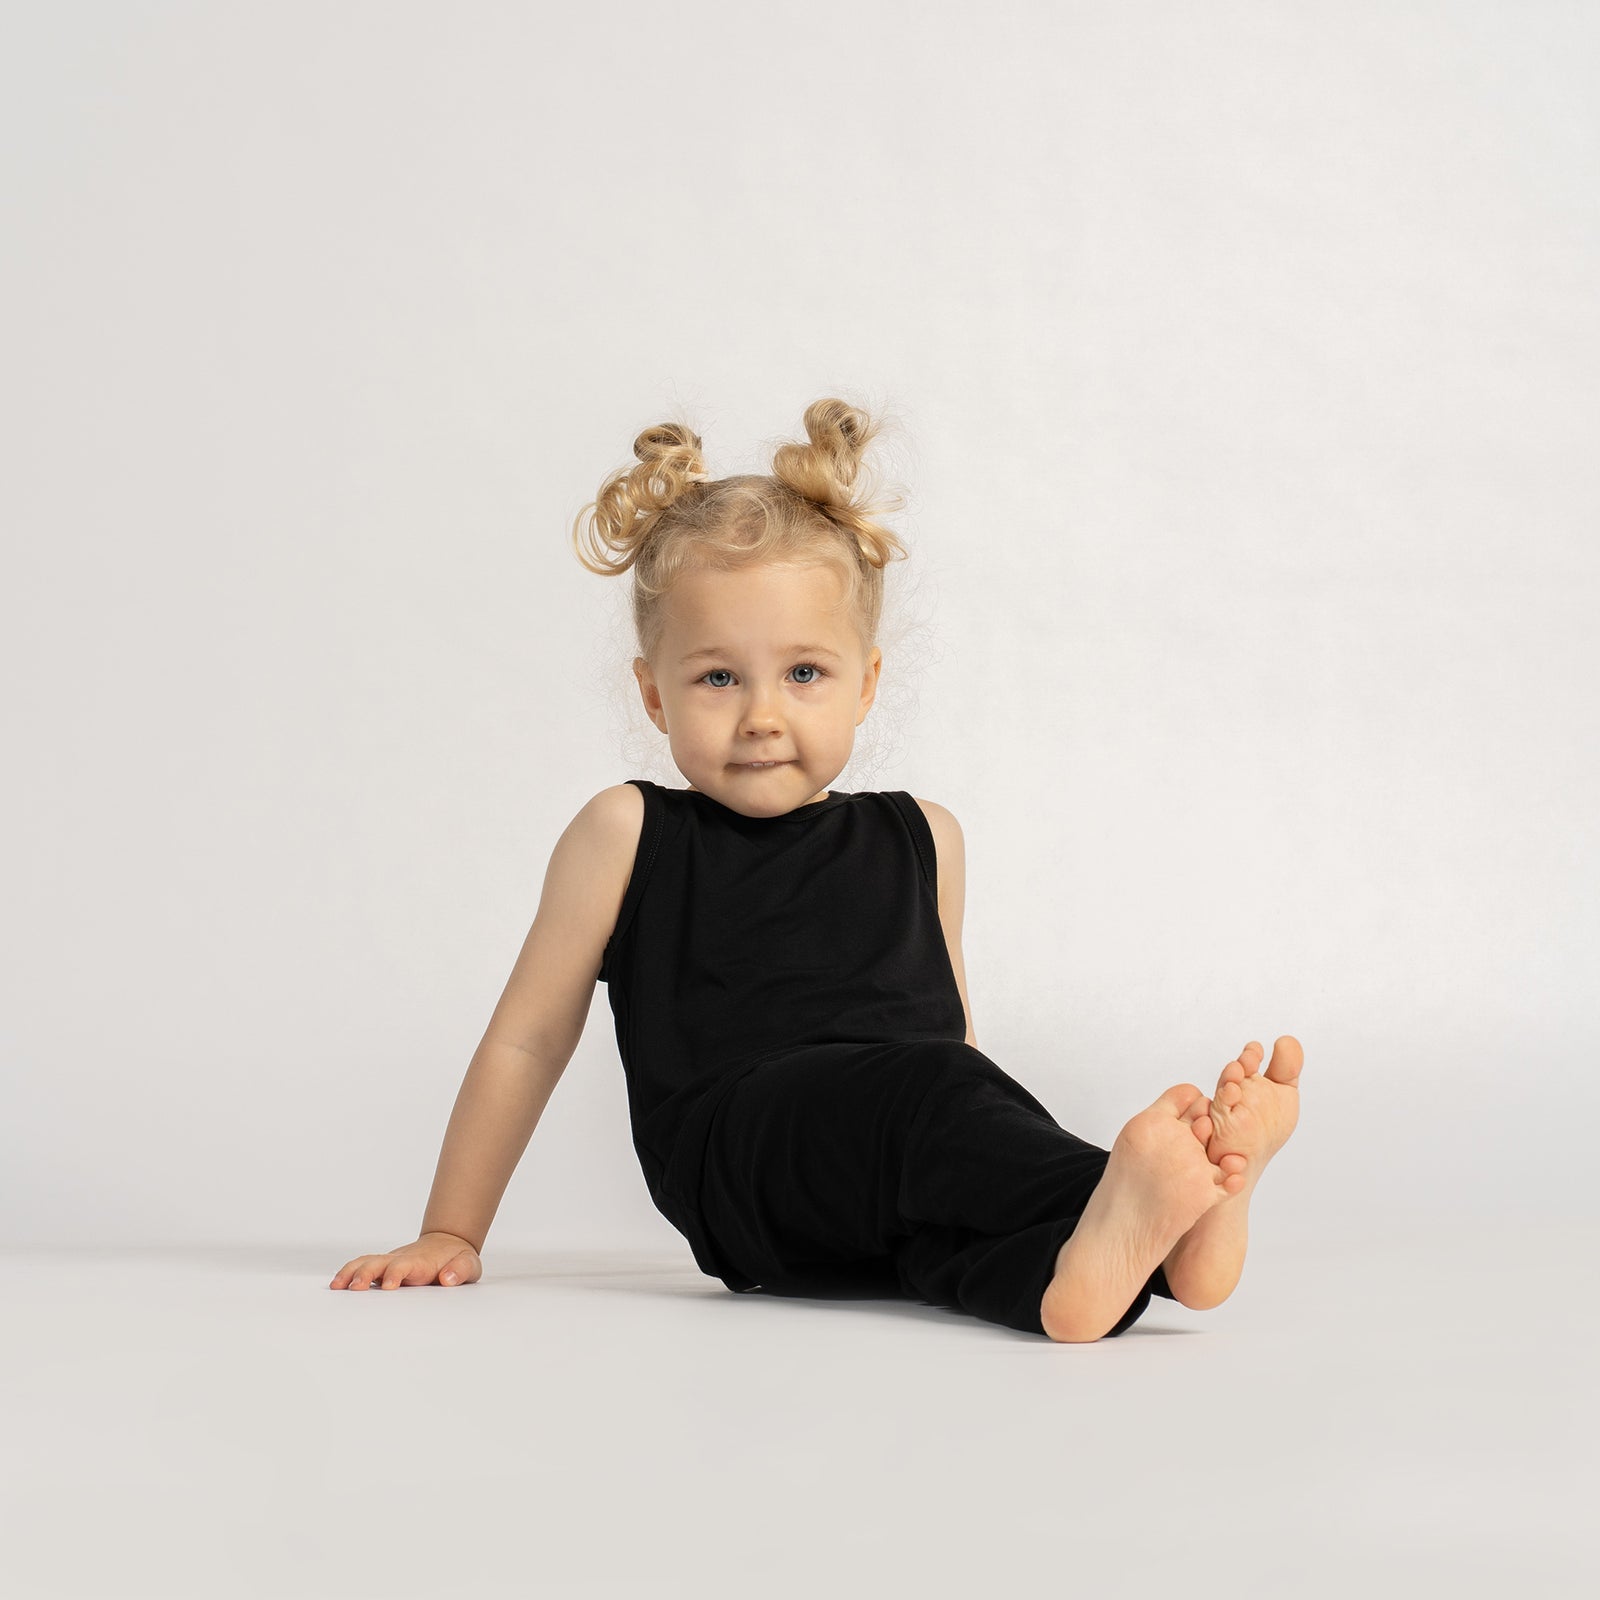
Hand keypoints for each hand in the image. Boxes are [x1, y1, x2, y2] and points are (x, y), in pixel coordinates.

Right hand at [328, 1231, 482, 1289]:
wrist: (449, 1242)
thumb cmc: (457, 1258)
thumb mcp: (468, 1264)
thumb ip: (460, 1270)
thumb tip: (448, 1279)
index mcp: (421, 1262)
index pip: (404, 1266)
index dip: (395, 1274)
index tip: (388, 1286)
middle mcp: (401, 1259)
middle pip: (378, 1262)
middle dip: (365, 1274)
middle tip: (354, 1289)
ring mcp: (390, 1262)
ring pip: (366, 1262)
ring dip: (350, 1272)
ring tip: (336, 1287)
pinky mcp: (384, 1266)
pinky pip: (362, 1266)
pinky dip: (348, 1273)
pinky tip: (336, 1285)